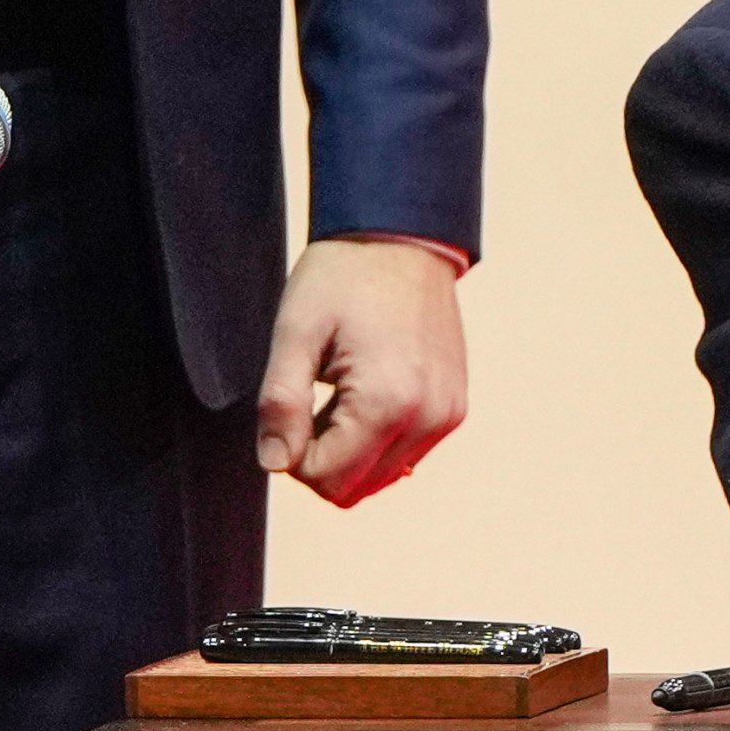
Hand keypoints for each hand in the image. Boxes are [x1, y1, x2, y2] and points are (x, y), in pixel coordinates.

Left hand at [259, 238, 468, 504]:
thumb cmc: (344, 278)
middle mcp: (427, 418)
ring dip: (349, 451)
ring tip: (337, 397)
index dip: (290, 457)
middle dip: (320, 460)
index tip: (285, 413)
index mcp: (386, 402)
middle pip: (356, 488)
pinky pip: (407, 455)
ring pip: (382, 477)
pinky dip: (378, 441)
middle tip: (306, 405)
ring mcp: (446, 416)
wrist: (403, 241)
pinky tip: (366, 396)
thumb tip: (275, 463)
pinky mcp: (454, 408)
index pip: (327, 478)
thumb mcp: (294, 333)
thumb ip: (281, 403)